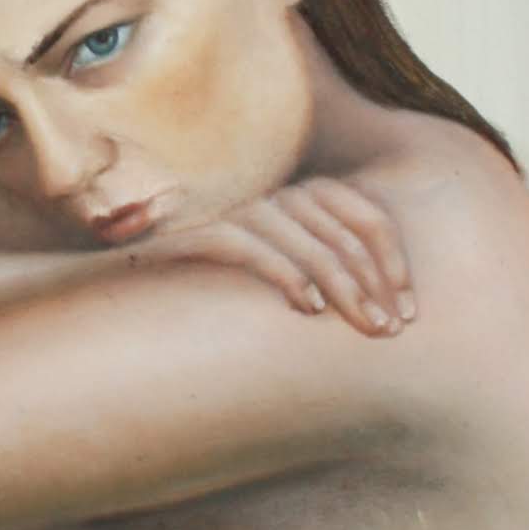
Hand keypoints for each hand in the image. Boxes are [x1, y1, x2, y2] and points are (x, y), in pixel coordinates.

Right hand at [119, 176, 415, 335]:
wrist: (118, 293)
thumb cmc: (208, 302)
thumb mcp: (280, 293)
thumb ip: (323, 287)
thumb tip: (379, 313)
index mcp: (295, 205)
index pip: (364, 213)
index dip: (394, 259)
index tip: (410, 310)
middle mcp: (267, 200)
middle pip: (340, 229)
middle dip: (374, 282)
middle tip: (391, 330)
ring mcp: (231, 214)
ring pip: (303, 236)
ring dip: (341, 284)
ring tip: (362, 325)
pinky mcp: (197, 235)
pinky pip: (250, 245)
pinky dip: (285, 273)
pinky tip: (308, 308)